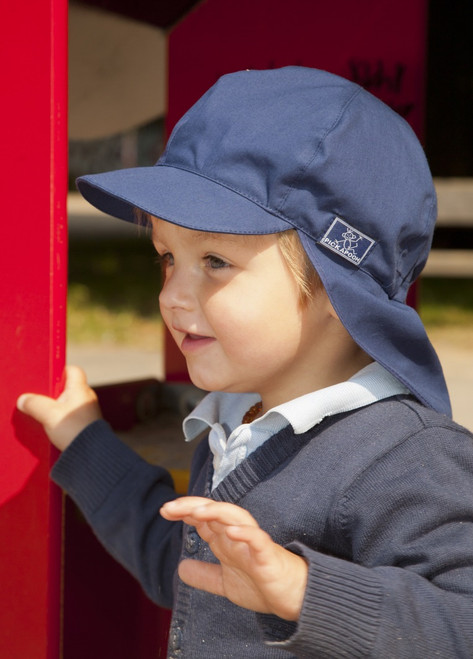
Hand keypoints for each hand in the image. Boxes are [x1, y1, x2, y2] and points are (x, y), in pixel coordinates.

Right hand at [17, 365, 101, 450]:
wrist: (91, 453)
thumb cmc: (73, 430)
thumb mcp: (48, 414)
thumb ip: (34, 404)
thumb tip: (24, 400)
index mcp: (80, 389)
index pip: (72, 370)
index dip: (59, 371)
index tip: (47, 378)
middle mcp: (87, 397)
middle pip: (68, 388)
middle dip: (53, 393)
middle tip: (40, 400)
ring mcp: (88, 411)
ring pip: (69, 403)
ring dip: (57, 408)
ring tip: (45, 416)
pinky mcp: (86, 424)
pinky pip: (71, 416)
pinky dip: (62, 419)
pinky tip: (54, 427)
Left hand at [160, 497, 307, 620]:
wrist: (294, 599)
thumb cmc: (262, 585)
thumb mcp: (225, 583)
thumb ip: (205, 575)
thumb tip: (180, 568)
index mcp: (227, 540)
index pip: (204, 518)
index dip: (185, 511)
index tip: (165, 510)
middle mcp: (238, 536)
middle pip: (215, 511)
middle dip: (193, 506)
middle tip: (170, 507)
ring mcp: (253, 543)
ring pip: (236, 517)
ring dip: (217, 512)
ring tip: (197, 512)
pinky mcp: (268, 555)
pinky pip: (258, 539)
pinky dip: (246, 533)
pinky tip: (231, 532)